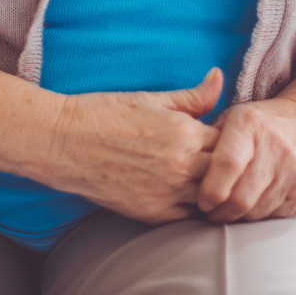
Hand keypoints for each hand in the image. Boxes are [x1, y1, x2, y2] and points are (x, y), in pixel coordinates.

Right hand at [44, 68, 223, 223]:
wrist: (65, 143)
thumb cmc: (106, 114)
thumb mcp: (152, 98)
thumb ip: (192, 96)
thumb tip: (219, 76)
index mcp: (185, 133)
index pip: (230, 141)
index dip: (230, 139)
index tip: (223, 137)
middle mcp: (182, 165)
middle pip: (226, 172)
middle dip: (227, 167)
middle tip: (220, 161)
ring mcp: (168, 193)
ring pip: (212, 198)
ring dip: (214, 190)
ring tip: (207, 180)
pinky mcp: (153, 214)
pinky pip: (189, 218)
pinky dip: (194, 209)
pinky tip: (190, 198)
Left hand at [196, 85, 295, 223]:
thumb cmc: (255, 125)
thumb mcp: (230, 118)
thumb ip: (205, 139)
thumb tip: (181, 167)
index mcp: (249, 124)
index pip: (227, 165)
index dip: (211, 190)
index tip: (201, 201)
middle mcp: (275, 145)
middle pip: (241, 196)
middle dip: (220, 212)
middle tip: (210, 212)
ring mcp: (293, 168)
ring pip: (256, 211)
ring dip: (237, 217)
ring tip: (226, 210)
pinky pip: (273, 216)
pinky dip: (257, 216)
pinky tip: (249, 207)